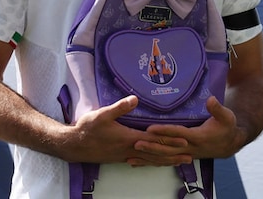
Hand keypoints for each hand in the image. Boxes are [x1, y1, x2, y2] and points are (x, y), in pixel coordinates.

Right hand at [68, 96, 188, 166]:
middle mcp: (130, 149)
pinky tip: (156, 163)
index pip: (155, 139)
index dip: (170, 140)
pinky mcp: (120, 158)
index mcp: (129, 138)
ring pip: (150, 160)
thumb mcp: (101, 114)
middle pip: (156, 153)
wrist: (72, 146)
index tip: (185, 141)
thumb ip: (119, 107)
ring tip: (179, 162)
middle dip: (174, 155)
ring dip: (165, 161)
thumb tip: (135, 99)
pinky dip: (152, 162)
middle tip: (190, 157)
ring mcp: (125, 155)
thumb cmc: (86, 129)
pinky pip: (141, 162)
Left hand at [132, 96, 243, 164]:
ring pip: (165, 157)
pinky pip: (165, 160)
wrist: (229, 144)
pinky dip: (152, 162)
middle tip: (136, 142)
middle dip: (152, 146)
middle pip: (168, 148)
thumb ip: (217, 108)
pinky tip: (140, 162)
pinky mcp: (182, 155)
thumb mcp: (227, 116)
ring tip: (133, 154)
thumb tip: (211, 99)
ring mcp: (185, 153)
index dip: (164, 131)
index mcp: (198, 136)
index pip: (178, 134)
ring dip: (149, 156)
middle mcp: (190, 147)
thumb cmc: (227, 128)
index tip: (150, 128)